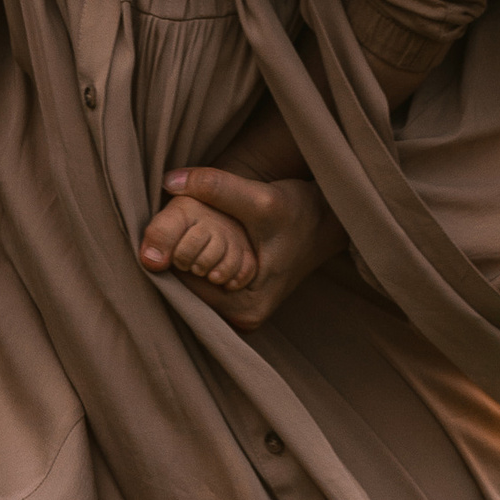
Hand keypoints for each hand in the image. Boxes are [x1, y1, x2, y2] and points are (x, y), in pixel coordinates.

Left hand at [146, 166, 343, 328]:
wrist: (329, 219)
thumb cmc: (300, 212)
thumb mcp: (261, 198)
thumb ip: (217, 187)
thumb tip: (170, 182)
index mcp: (245, 308)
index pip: (184, 283)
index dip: (174, 249)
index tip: (174, 222)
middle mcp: (243, 318)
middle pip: (189, 286)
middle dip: (181, 253)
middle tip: (188, 221)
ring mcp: (244, 311)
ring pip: (196, 282)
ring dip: (190, 255)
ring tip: (201, 229)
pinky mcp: (244, 299)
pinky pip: (207, 281)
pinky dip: (202, 259)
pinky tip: (209, 238)